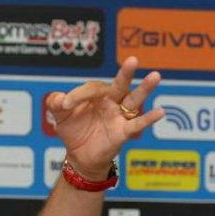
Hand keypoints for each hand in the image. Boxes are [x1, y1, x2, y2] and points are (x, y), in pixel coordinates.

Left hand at [46, 56, 163, 178]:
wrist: (79, 155)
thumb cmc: (74, 130)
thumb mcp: (60, 115)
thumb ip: (55, 103)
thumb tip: (59, 99)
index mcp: (98, 94)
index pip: (92, 88)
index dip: (78, 95)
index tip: (65, 105)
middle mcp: (112, 101)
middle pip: (121, 85)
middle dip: (126, 73)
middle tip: (132, 60)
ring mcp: (119, 116)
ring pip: (134, 100)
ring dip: (145, 89)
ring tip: (155, 76)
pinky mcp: (123, 132)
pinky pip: (137, 124)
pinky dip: (148, 119)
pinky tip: (159, 112)